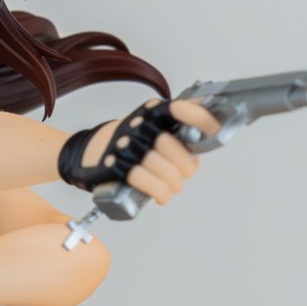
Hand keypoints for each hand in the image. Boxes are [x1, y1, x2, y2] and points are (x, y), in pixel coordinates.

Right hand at [61, 98, 221, 205]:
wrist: (92, 151)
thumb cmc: (131, 141)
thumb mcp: (153, 124)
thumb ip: (178, 128)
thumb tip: (205, 143)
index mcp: (152, 112)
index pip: (181, 108)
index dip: (200, 119)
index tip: (214, 129)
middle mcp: (141, 126)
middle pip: (176, 149)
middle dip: (186, 168)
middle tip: (183, 175)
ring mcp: (128, 146)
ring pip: (165, 170)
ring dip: (174, 185)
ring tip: (171, 187)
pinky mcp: (117, 167)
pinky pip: (145, 181)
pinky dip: (160, 192)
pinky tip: (163, 197)